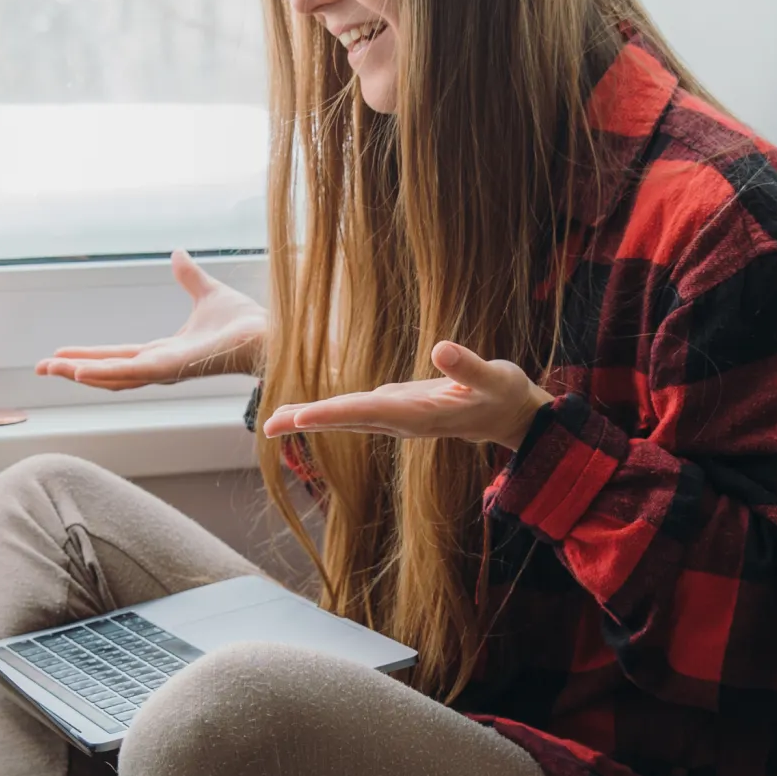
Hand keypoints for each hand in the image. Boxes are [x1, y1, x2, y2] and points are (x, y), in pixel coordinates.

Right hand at [36, 249, 268, 389]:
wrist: (269, 333)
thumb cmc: (246, 322)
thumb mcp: (206, 291)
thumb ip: (189, 277)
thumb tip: (177, 254)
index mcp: (164, 353)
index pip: (117, 357)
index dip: (89, 357)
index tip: (61, 356)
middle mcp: (160, 367)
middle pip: (107, 372)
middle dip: (73, 371)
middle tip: (40, 369)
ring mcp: (164, 371)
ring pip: (112, 377)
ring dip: (80, 374)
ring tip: (51, 369)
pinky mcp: (172, 369)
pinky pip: (130, 373)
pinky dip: (103, 373)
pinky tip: (79, 371)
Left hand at [260, 341, 553, 448]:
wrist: (510, 416)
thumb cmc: (504, 394)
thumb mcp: (495, 377)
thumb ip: (468, 366)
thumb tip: (440, 349)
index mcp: (419, 415)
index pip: (368, 412)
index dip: (333, 413)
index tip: (301, 418)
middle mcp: (401, 420)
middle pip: (346, 420)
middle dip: (307, 422)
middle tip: (266, 427)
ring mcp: (397, 417)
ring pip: (345, 418)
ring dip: (309, 419)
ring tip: (271, 420)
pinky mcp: (397, 409)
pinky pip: (354, 412)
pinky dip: (327, 412)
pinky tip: (306, 412)